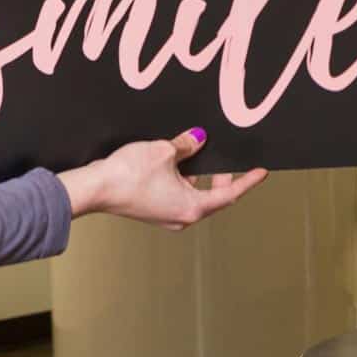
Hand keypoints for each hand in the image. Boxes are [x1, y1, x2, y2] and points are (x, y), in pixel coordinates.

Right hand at [59, 129, 267, 230]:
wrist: (94, 188)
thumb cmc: (128, 175)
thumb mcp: (165, 151)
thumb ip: (187, 144)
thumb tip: (197, 139)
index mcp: (191, 208)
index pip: (229, 194)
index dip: (247, 181)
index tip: (262, 172)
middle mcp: (181, 217)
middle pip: (213, 196)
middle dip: (221, 176)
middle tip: (226, 157)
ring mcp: (166, 215)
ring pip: (194, 194)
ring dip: (200, 175)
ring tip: (198, 152)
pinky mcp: (153, 209)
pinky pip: (178, 193)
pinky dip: (184, 178)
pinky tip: (178, 160)